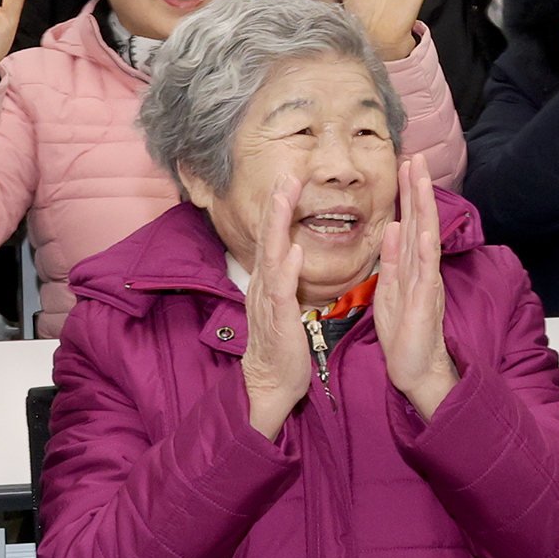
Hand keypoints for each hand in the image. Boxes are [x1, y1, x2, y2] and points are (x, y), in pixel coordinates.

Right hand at [240, 178, 311, 438]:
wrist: (270, 383)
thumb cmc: (282, 345)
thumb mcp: (284, 303)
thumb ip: (286, 277)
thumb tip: (293, 250)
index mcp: (268, 281)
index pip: (272, 236)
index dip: (278, 208)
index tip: (288, 179)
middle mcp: (263, 285)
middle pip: (267, 237)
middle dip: (276, 204)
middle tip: (286, 174)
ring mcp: (267, 301)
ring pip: (270, 256)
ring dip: (277, 225)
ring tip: (285, 198)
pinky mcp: (278, 320)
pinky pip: (282, 291)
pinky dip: (288, 270)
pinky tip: (295, 251)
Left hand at [378, 153, 457, 420]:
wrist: (414, 368)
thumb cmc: (404, 332)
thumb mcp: (391, 288)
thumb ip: (393, 258)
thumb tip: (394, 227)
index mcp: (411, 265)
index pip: (411, 221)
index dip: (408, 193)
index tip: (406, 164)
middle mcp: (422, 269)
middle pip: (422, 221)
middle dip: (418, 189)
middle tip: (417, 157)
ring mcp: (426, 284)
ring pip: (426, 238)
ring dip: (424, 209)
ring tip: (420, 181)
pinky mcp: (424, 303)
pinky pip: (425, 274)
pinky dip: (424, 251)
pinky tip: (423, 230)